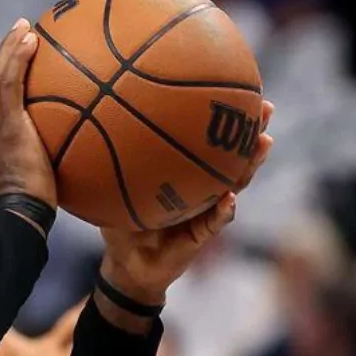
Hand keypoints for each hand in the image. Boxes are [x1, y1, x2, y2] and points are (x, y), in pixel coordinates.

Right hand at [0, 19, 56, 206]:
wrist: (16, 220)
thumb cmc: (30, 219)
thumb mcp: (33, 197)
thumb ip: (43, 180)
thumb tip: (72, 178)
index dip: (0, 87)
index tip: (16, 72)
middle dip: (2, 60)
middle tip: (19, 37)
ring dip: (8, 50)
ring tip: (24, 28)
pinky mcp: (6, 127)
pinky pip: (8, 84)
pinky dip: (17, 58)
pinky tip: (31, 40)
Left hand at [99, 101, 275, 305]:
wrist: (127, 266)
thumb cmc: (120, 225)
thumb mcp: (111, 191)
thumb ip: (109, 166)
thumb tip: (89, 128)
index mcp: (185, 174)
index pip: (210, 142)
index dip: (226, 119)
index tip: (239, 88)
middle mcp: (202, 188)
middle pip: (234, 155)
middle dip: (253, 131)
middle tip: (266, 106)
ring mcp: (207, 210)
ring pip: (236, 184)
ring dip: (250, 164)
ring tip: (264, 143)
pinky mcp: (202, 235)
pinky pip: (217, 222)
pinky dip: (224, 211)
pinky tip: (230, 200)